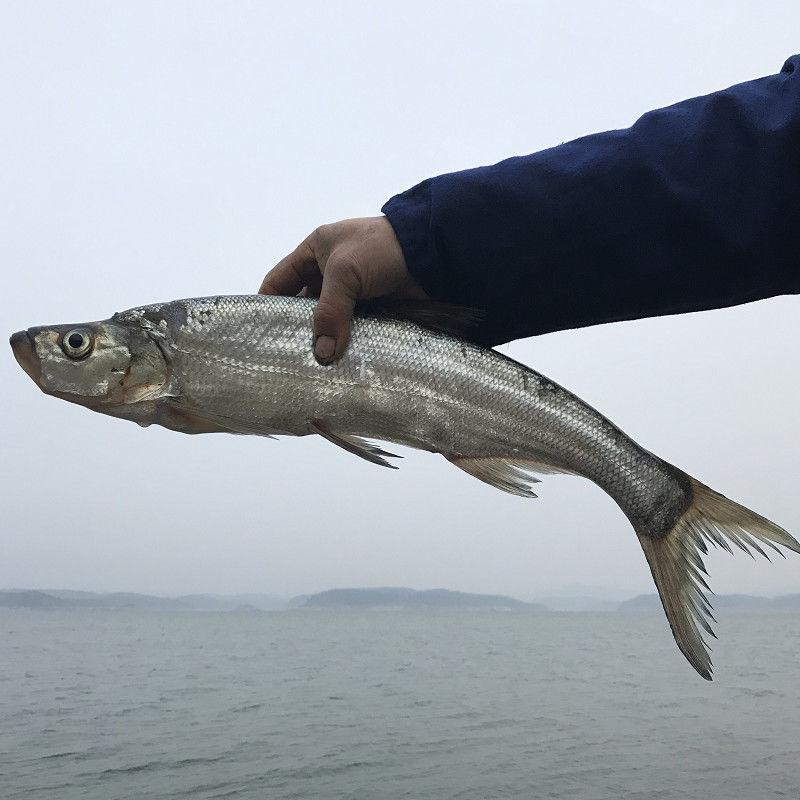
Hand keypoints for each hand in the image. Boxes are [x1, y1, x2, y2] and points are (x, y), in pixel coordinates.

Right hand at [259, 216, 426, 362]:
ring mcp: (353, 295)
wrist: (433, 251)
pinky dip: (346, 347)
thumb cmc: (383, 248)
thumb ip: (330, 311)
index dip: (266, 305)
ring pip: (329, 324)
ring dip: (323, 343)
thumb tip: (322, 354)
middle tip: (285, 359)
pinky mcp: (373, 311)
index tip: (256, 333)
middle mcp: (330, 274)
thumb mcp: (346, 272)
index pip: (279, 281)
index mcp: (315, 252)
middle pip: (303, 308)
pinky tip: (339, 365)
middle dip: (296, 331)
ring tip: (311, 369)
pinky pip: (352, 332)